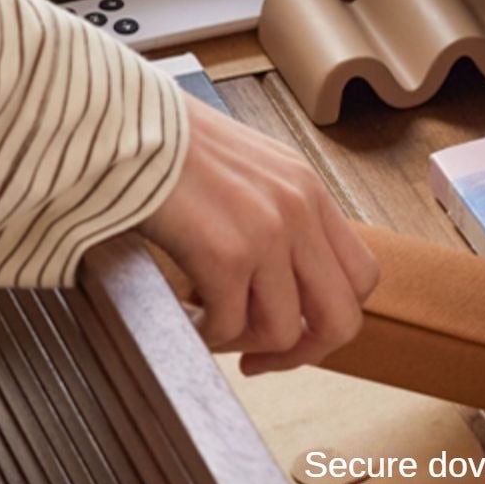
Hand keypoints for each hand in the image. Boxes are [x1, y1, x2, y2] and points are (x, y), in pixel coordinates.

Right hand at [139, 98, 379, 373]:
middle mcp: (299, 210)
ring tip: (206, 326)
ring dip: (242, 344)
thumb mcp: (245, 170)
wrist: (122, 122)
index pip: (361, 276)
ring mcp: (268, 232)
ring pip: (284, 332)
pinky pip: (229, 327)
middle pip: (342, 317)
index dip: (332, 317)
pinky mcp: (227, 253)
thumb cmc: (167, 145)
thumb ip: (274, 215)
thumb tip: (275, 282)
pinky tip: (182, 314)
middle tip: (261, 361)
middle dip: (303, 353)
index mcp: (308, 189)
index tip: (295, 331)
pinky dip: (204, 334)